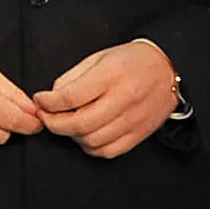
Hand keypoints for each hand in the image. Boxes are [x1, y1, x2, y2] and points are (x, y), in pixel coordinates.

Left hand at [34, 42, 177, 159]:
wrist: (168, 68)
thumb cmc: (131, 61)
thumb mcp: (99, 58)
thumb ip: (73, 77)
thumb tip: (52, 98)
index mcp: (112, 75)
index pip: (70, 97)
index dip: (48, 103)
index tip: (41, 101)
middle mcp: (124, 98)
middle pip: (79, 123)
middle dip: (54, 124)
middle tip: (47, 117)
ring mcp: (133, 119)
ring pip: (92, 141)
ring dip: (72, 136)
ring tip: (68, 124)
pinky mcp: (140, 134)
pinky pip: (108, 151)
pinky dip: (91, 147)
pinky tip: (86, 134)